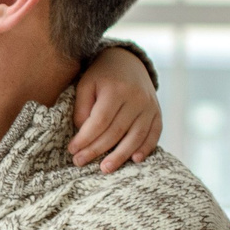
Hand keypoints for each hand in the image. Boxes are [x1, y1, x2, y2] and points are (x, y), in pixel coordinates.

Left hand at [69, 44, 162, 171]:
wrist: (128, 61)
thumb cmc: (102, 76)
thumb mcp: (86, 84)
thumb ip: (83, 108)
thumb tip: (83, 134)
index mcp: (116, 90)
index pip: (100, 121)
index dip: (86, 138)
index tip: (72, 150)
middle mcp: (136, 98)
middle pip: (116, 131)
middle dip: (97, 150)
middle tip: (80, 162)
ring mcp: (149, 106)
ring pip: (135, 136)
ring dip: (120, 155)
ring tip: (105, 168)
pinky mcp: (157, 112)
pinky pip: (154, 133)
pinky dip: (146, 148)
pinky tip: (135, 160)